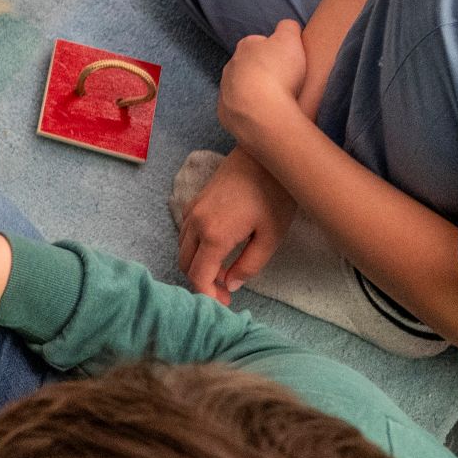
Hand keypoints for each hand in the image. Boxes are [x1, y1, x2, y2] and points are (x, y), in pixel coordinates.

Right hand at [177, 146, 294, 304]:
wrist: (265, 154)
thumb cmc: (274, 194)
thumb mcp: (270, 236)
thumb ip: (249, 265)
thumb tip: (231, 283)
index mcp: (213, 236)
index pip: (198, 277)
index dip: (208, 296)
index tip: (225, 303)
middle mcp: (195, 224)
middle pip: (186, 264)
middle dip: (201, 282)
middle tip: (225, 290)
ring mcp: (192, 211)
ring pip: (183, 249)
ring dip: (197, 265)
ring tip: (223, 272)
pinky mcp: (195, 202)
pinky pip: (185, 233)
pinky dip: (195, 248)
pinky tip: (218, 250)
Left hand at [217, 19, 306, 141]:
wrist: (263, 113)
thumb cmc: (278, 73)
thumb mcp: (290, 40)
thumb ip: (288, 28)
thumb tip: (286, 26)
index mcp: (245, 47)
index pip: (259, 42)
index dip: (274, 50)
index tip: (286, 60)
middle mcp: (230, 67)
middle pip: (248, 65)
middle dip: (262, 71)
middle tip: (283, 81)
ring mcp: (225, 91)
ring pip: (240, 87)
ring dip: (254, 91)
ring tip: (275, 100)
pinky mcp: (224, 113)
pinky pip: (237, 109)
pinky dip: (249, 110)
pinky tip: (264, 114)